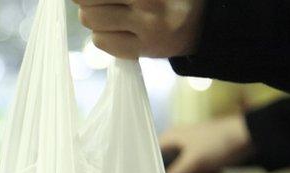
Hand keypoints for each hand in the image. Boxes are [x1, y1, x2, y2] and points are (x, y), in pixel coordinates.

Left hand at [73, 0, 205, 58]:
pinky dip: (101, 33)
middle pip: (86, 0)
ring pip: (90, 19)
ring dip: (93, 14)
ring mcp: (146, 30)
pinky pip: (100, 41)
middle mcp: (150, 5)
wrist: (203, 22)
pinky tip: (117, 28)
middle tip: (97, 0)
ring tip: (111, 11)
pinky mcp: (142, 51)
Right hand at [160, 115, 253, 172]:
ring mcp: (193, 150)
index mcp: (170, 138)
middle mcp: (178, 143)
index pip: (152, 159)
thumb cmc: (219, 142)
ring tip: (210, 172)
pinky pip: (198, 172)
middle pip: (170, 169)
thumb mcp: (194, 162)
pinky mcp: (205, 156)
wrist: (251, 135)